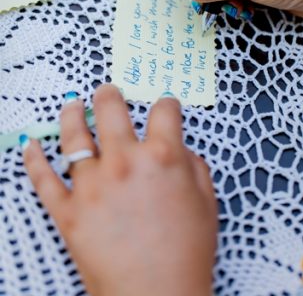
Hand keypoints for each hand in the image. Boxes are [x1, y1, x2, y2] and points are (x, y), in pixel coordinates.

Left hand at [22, 84, 217, 295]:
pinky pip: (43, 178)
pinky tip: (31, 144)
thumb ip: (194, 166)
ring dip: (71, 114)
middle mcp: (125, 162)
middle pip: (111, 110)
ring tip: (72, 106)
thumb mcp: (207, 201)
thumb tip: (180, 150)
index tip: (166, 106)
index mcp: (164, 157)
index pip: (165, 112)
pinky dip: (33, 159)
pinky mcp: (67, 211)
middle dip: (110, 95)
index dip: (168, 104)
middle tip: (108, 91)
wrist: (157, 294)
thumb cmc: (187, 252)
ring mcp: (91, 185)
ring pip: (73, 136)